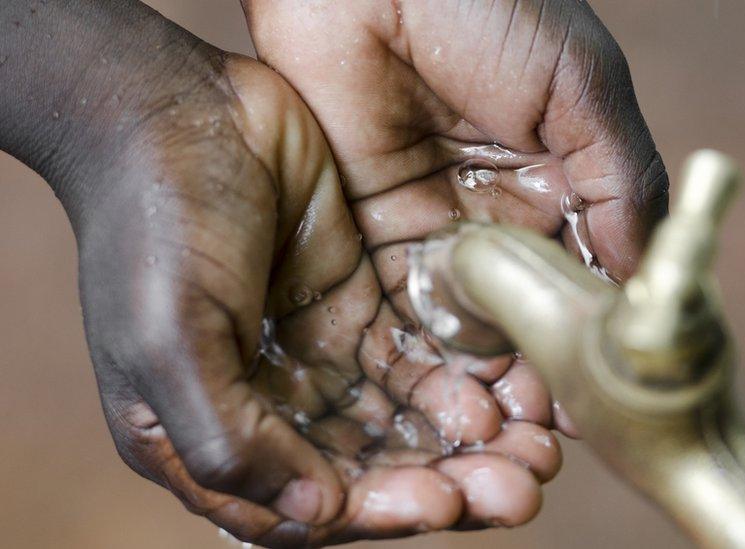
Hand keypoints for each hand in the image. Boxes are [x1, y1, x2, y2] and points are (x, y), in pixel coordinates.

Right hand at [86, 51, 561, 544]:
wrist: (176, 106)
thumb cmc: (152, 223)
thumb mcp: (170, 339)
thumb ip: (229, 438)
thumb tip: (318, 509)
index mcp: (205, 433)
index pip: (302, 507)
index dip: (374, 513)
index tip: (440, 504)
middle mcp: (269, 405)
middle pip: (369, 470)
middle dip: (446, 483)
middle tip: (519, 487)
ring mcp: (319, 353)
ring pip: (404, 419)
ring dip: (468, 440)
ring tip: (536, 448)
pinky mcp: (358, 302)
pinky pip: (418, 355)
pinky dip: (462, 377)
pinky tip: (510, 387)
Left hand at [240, 0, 667, 540]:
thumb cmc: (488, 3)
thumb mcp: (579, 89)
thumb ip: (620, 185)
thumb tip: (642, 282)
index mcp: (563, 186)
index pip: (585, 291)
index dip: (588, 356)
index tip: (589, 419)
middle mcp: (502, 220)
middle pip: (523, 329)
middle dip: (530, 396)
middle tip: (534, 463)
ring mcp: (434, 232)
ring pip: (463, 335)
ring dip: (478, 397)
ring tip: (491, 459)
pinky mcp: (370, 234)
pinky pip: (397, 313)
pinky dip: (419, 367)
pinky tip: (441, 418)